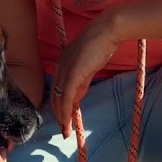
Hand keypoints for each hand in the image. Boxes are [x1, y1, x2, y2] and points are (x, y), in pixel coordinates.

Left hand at [50, 11, 120, 138]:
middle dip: (58, 113)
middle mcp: (60, 66)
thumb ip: (82, 80)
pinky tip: (66, 121)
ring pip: (58, 98)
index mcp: (62, 63)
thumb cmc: (101, 44)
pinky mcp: (72, 74)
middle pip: (55, 95)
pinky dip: (65, 110)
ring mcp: (65, 70)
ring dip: (61, 116)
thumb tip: (78, 96)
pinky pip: (66, 96)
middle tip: (63, 129)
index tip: (63, 117)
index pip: (57, 88)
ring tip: (65, 130)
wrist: (107, 31)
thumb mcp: (89, 66)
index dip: (59, 104)